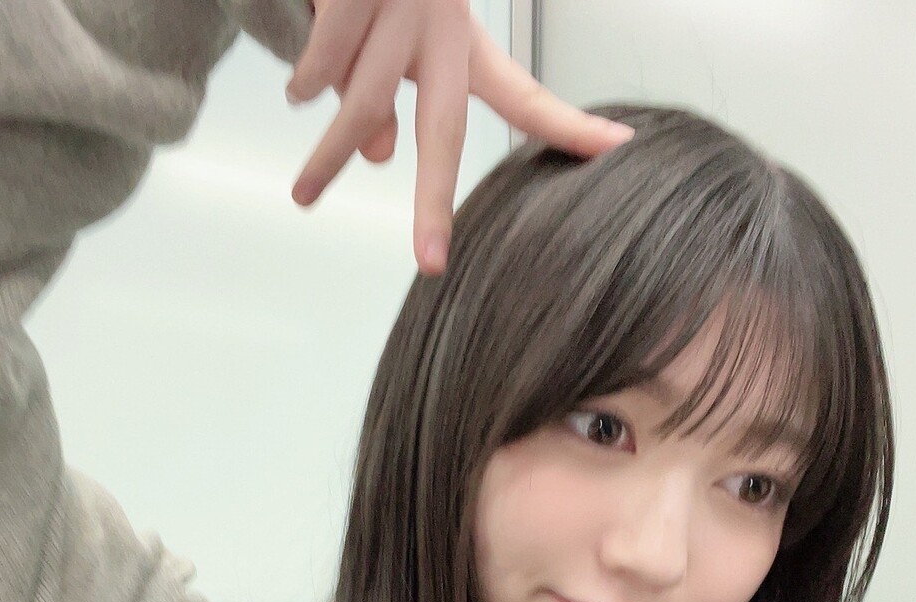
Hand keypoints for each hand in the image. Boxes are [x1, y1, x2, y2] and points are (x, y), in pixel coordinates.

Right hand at [285, 0, 633, 275]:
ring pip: (363, 107)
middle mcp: (438, 25)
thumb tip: (384, 156)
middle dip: (434, 205)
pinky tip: (298, 94)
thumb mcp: (389, 40)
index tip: (616, 148)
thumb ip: (390, 99)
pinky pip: (322, 68)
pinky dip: (305, 87)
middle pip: (444, 131)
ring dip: (330, 158)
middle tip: (431, 262)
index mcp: (460, 39)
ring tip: (307, 193)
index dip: (567, 126)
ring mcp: (397, 6)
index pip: (521, 94)